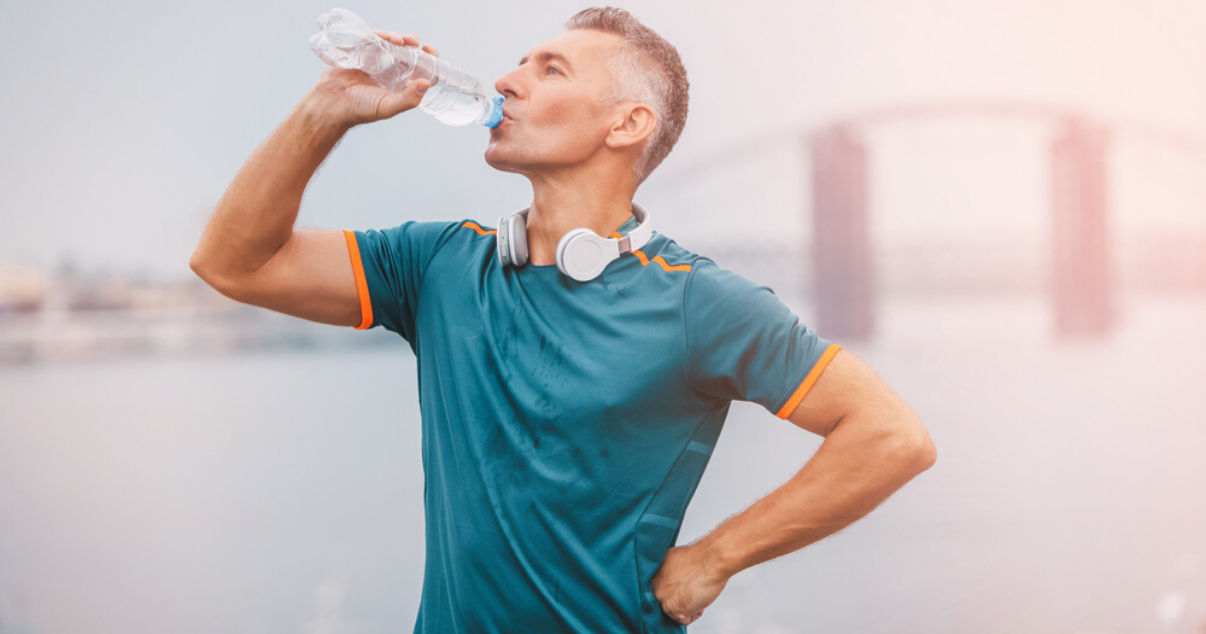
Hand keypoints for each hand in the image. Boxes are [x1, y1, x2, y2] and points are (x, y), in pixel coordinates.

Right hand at [303, 31, 440, 128]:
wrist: (332, 104)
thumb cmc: (360, 109)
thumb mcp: (388, 107)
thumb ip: (408, 99)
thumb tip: (426, 83)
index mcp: (400, 84)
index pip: (421, 69)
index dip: (428, 58)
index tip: (429, 49)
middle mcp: (390, 71)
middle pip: (407, 51)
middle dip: (411, 43)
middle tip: (411, 41)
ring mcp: (375, 60)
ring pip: (390, 43)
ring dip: (395, 37)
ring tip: (395, 40)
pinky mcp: (360, 52)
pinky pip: (371, 39)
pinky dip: (377, 35)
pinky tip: (379, 36)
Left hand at [650, 543, 729, 625]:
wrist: (712, 559)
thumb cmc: (701, 557)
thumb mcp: (677, 559)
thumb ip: (671, 571)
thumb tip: (675, 578)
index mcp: (655, 574)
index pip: (664, 590)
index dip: (678, 590)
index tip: (685, 587)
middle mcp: (656, 587)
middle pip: (669, 601)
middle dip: (681, 598)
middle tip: (693, 588)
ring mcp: (663, 599)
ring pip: (677, 612)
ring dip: (689, 605)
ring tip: (698, 590)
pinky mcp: (673, 610)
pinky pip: (686, 620)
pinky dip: (696, 613)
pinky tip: (700, 597)